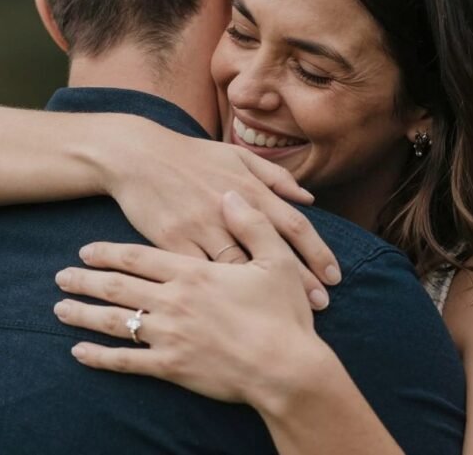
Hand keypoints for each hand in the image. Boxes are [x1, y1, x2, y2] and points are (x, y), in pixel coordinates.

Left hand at [53, 191, 333, 404]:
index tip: (85, 250)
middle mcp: (174, 301)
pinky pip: (126, 362)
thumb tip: (232, 196)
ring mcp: (170, 335)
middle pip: (118, 287)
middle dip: (85, 281)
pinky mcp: (173, 367)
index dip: (108, 253)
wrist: (288, 369)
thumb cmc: (283, 316)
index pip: (138, 258)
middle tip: (59, 278)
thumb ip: (253, 225)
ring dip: (84, 315)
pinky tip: (79, 352)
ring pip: (116, 322)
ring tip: (59, 309)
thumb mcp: (276, 262)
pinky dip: (100, 357)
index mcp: (194, 272)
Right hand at [102, 118, 340, 307]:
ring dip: (263, 294)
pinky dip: (219, 294)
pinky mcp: (172, 244)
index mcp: (248, 189)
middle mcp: (228, 210)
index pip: (293, 225)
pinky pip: (200, 275)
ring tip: (284, 316)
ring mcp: (199, 229)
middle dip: (299, 282)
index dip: (317, 253)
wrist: (137, 156)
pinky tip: (234, 312)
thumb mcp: (236, 155)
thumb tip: (309, 198)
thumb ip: (274, 176)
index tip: (335, 277)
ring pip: (239, 270)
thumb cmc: (191, 156)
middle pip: (272, 253)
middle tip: (320, 306)